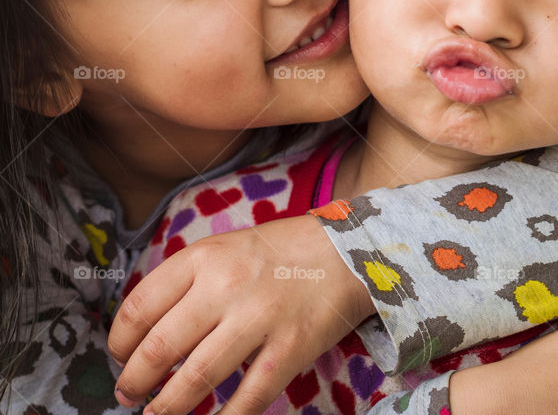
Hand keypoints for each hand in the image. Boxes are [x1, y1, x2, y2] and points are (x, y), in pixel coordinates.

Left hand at [108, 215, 374, 414]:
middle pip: (160, 348)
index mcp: (204, 258)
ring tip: (156, 414)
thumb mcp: (226, 248)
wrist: (349, 251)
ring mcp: (259, 319)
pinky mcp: (290, 348)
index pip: (140, 307)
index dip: (119, 342)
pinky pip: (248, 397)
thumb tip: (146, 332)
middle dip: (135, 382)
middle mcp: (226, 287)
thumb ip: (188, 281)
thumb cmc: (281, 252)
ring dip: (167, 407)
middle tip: (129, 395)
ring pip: (197, 378)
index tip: (119, 357)